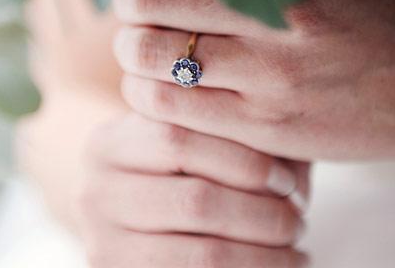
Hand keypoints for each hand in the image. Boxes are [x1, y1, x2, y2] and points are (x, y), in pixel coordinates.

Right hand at [77, 113, 308, 266]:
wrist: (124, 205)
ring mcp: (103, 245)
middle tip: (299, 220)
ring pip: (203, 256)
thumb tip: (293, 184)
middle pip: (195, 202)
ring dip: (264, 257)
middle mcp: (95, 193)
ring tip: (296, 250)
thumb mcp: (189, 139)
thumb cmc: (174, 168)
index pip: (178, 140)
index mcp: (108, 143)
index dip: (244, 160)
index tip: (287, 181)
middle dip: (263, 215)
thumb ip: (230, 138)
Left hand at [112, 0, 394, 173]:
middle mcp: (272, 20)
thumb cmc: (368, 20)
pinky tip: (157, 88)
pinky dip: (144, 94)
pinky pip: (168, 109)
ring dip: (131, 49)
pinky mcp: (259, 128)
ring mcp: (264, 79)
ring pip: (147, 55)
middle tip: (139, 5)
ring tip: (144, 48)